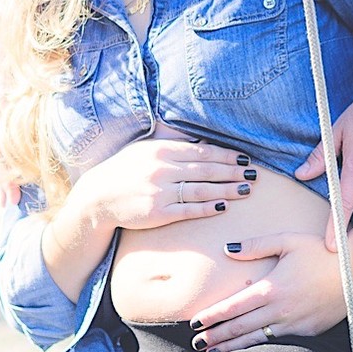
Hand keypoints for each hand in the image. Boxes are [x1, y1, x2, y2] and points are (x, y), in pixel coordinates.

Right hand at [77, 135, 252, 232]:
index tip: (244, 158)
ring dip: (227, 190)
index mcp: (161, 150)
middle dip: (233, 172)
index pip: (202, 151)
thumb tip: (201, 139)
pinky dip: (208, 208)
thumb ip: (172, 143)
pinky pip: (189, 210)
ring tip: (245, 190)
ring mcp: (160, 192)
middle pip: (207, 170)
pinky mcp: (158, 213)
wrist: (98, 197)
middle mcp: (162, 169)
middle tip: (254, 174)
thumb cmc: (124, 171)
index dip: (226, 155)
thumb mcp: (144, 149)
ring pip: (202, 190)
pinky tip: (223, 207)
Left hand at [189, 231, 352, 350]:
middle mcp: (280, 310)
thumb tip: (228, 248)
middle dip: (216, 336)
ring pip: (256, 341)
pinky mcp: (308, 333)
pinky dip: (257, 349)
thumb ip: (256, 245)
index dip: (212, 316)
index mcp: (272, 287)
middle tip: (196, 342)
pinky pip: (277, 343)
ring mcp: (294, 324)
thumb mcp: (289, 240)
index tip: (195, 322)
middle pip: (239, 327)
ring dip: (232, 348)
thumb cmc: (322, 251)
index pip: (233, 306)